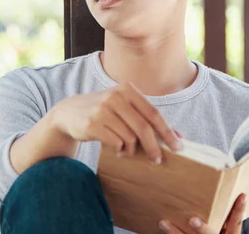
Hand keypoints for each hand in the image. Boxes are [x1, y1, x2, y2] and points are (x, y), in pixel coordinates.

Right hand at [51, 82, 182, 162]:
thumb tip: (179, 136)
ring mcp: (102, 110)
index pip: (153, 112)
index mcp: (126, 89)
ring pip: (129, 138)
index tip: (177, 146)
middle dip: (154, 146)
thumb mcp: (125, 108)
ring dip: (131, 150)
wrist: (69, 112)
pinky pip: (116, 143)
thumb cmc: (104, 112)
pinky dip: (119, 150)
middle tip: (157, 159)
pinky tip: (115, 148)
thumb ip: (148, 118)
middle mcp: (115, 96)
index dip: (167, 131)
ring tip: (126, 150)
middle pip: (143, 127)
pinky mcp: (92, 124)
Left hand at [159, 194, 246, 233]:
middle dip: (202, 229)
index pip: (236, 223)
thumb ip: (225, 214)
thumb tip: (227, 187)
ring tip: (164, 222)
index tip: (241, 195)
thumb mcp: (227, 227)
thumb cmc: (219, 229)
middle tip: (193, 220)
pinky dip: (171, 232)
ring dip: (175, 232)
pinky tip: (161, 223)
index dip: (239, 210)